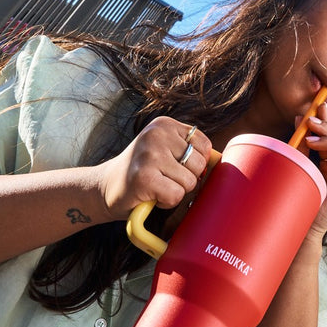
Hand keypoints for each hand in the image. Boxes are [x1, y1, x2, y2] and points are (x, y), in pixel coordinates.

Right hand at [94, 117, 211, 219]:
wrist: (105, 187)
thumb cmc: (142, 171)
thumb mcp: (164, 150)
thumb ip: (189, 150)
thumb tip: (221, 162)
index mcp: (164, 124)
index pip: (205, 146)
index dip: (195, 164)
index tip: (174, 166)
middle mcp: (156, 134)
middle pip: (199, 165)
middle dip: (185, 179)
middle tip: (162, 178)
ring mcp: (149, 154)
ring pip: (190, 182)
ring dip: (175, 191)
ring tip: (156, 185)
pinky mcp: (144, 177)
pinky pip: (177, 195)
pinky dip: (167, 202)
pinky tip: (151, 195)